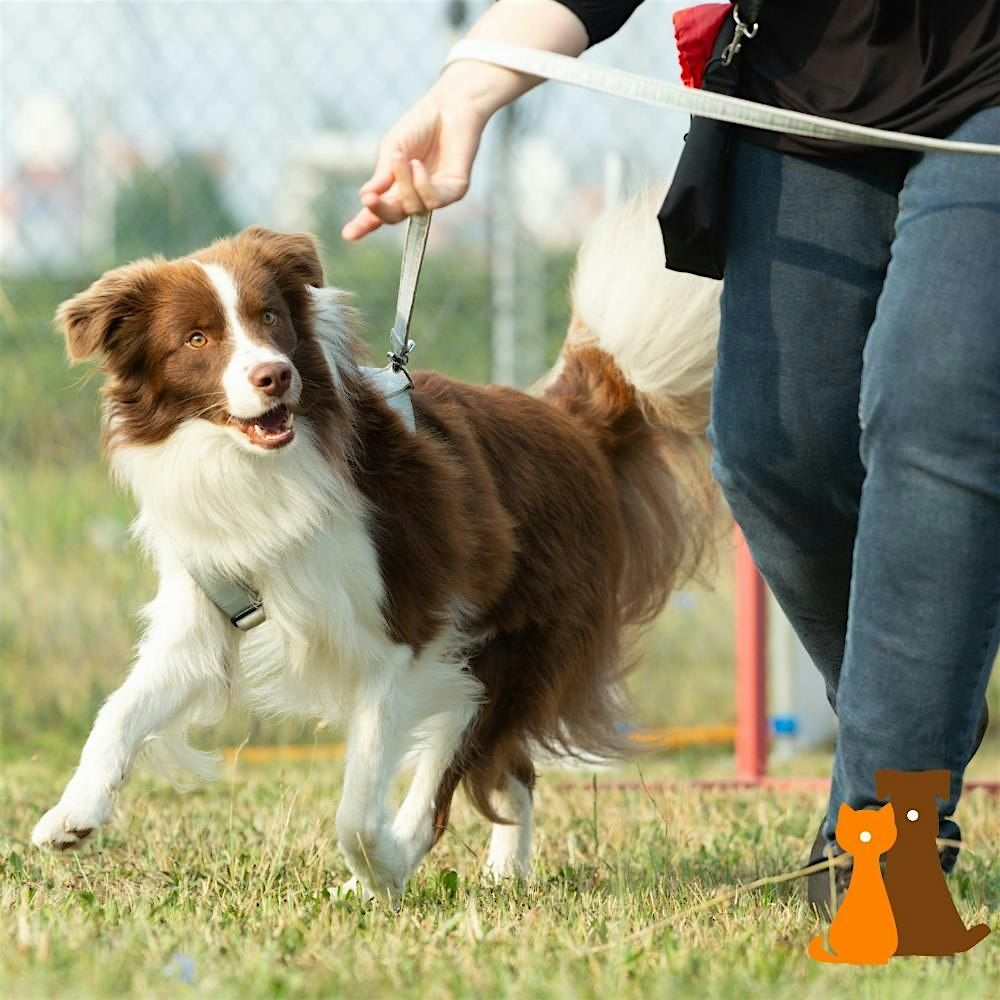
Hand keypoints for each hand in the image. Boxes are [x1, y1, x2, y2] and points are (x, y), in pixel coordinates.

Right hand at [341, 97, 487, 239]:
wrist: (449, 105)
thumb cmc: (420, 124)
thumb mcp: (393, 148)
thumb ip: (383, 174)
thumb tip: (365, 197)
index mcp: (397, 186)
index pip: (380, 210)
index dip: (364, 224)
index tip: (348, 235)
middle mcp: (416, 195)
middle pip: (395, 216)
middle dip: (380, 211)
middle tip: (369, 200)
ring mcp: (436, 195)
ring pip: (414, 207)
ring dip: (403, 184)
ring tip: (401, 158)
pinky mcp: (455, 190)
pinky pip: (434, 200)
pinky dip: (422, 185)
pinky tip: (418, 166)